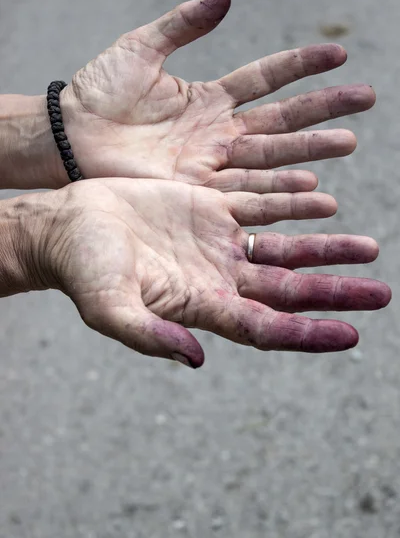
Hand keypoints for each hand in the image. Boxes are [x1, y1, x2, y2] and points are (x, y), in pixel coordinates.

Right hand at [26, 180, 389, 367]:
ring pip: (284, 247)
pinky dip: (292, 201)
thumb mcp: (109, 307)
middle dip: (334, 293)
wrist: (68, 225)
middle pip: (289, 289)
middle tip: (381, 294)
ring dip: (325, 248)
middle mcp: (217, 277)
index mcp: (200, 305)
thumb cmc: (83, 270)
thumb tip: (198, 360)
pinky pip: (260, 204)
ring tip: (368, 249)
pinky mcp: (208, 207)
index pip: (266, 327)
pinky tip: (323, 198)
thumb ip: (150, 336)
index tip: (350, 335)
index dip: (307, 333)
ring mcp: (216, 241)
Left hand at [59, 0, 373, 191]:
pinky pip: (245, 189)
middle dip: (322, 110)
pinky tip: (309, 185)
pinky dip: (277, 189)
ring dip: (309, 150)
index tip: (339, 54)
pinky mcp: (197, 190)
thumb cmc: (99, 93)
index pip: (267, 78)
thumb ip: (184, 24)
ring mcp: (211, 163)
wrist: (69, 137)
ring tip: (348, 142)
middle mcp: (218, 133)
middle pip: (280, 119)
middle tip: (365, 100)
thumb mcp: (142, 49)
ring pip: (270, 156)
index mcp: (209, 98)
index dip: (301, 65)